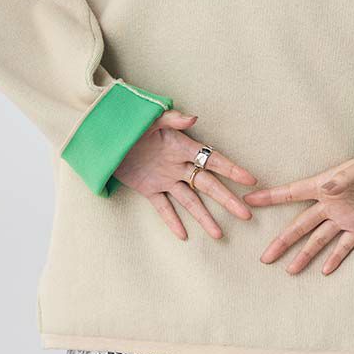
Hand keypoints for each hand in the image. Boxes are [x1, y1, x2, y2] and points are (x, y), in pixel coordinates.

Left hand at [113, 111, 256, 240]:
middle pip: (207, 186)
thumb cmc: (129, 121)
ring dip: (204, 217)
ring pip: (189, 201)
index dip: (231, 170)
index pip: (212, 160)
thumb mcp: (150, 117)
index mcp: (181, 146)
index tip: (250, 180)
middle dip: (227, 200)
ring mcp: (164, 179)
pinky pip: (163, 207)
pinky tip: (183, 235)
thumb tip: (194, 118)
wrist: (103, 132)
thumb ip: (172, 119)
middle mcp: (177, 165)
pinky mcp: (148, 188)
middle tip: (246, 214)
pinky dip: (172, 221)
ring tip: (218, 235)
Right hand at [245, 154, 353, 275]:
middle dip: (282, 242)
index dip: (270, 198)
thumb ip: (342, 179)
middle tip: (265, 257)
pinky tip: (325, 271)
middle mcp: (329, 204)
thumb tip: (326, 188)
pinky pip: (345, 245)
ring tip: (290, 271)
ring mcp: (344, 217)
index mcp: (324, 186)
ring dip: (305, 255)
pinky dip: (336, 257)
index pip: (291, 193)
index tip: (249, 201)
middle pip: (300, 225)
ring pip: (318, 240)